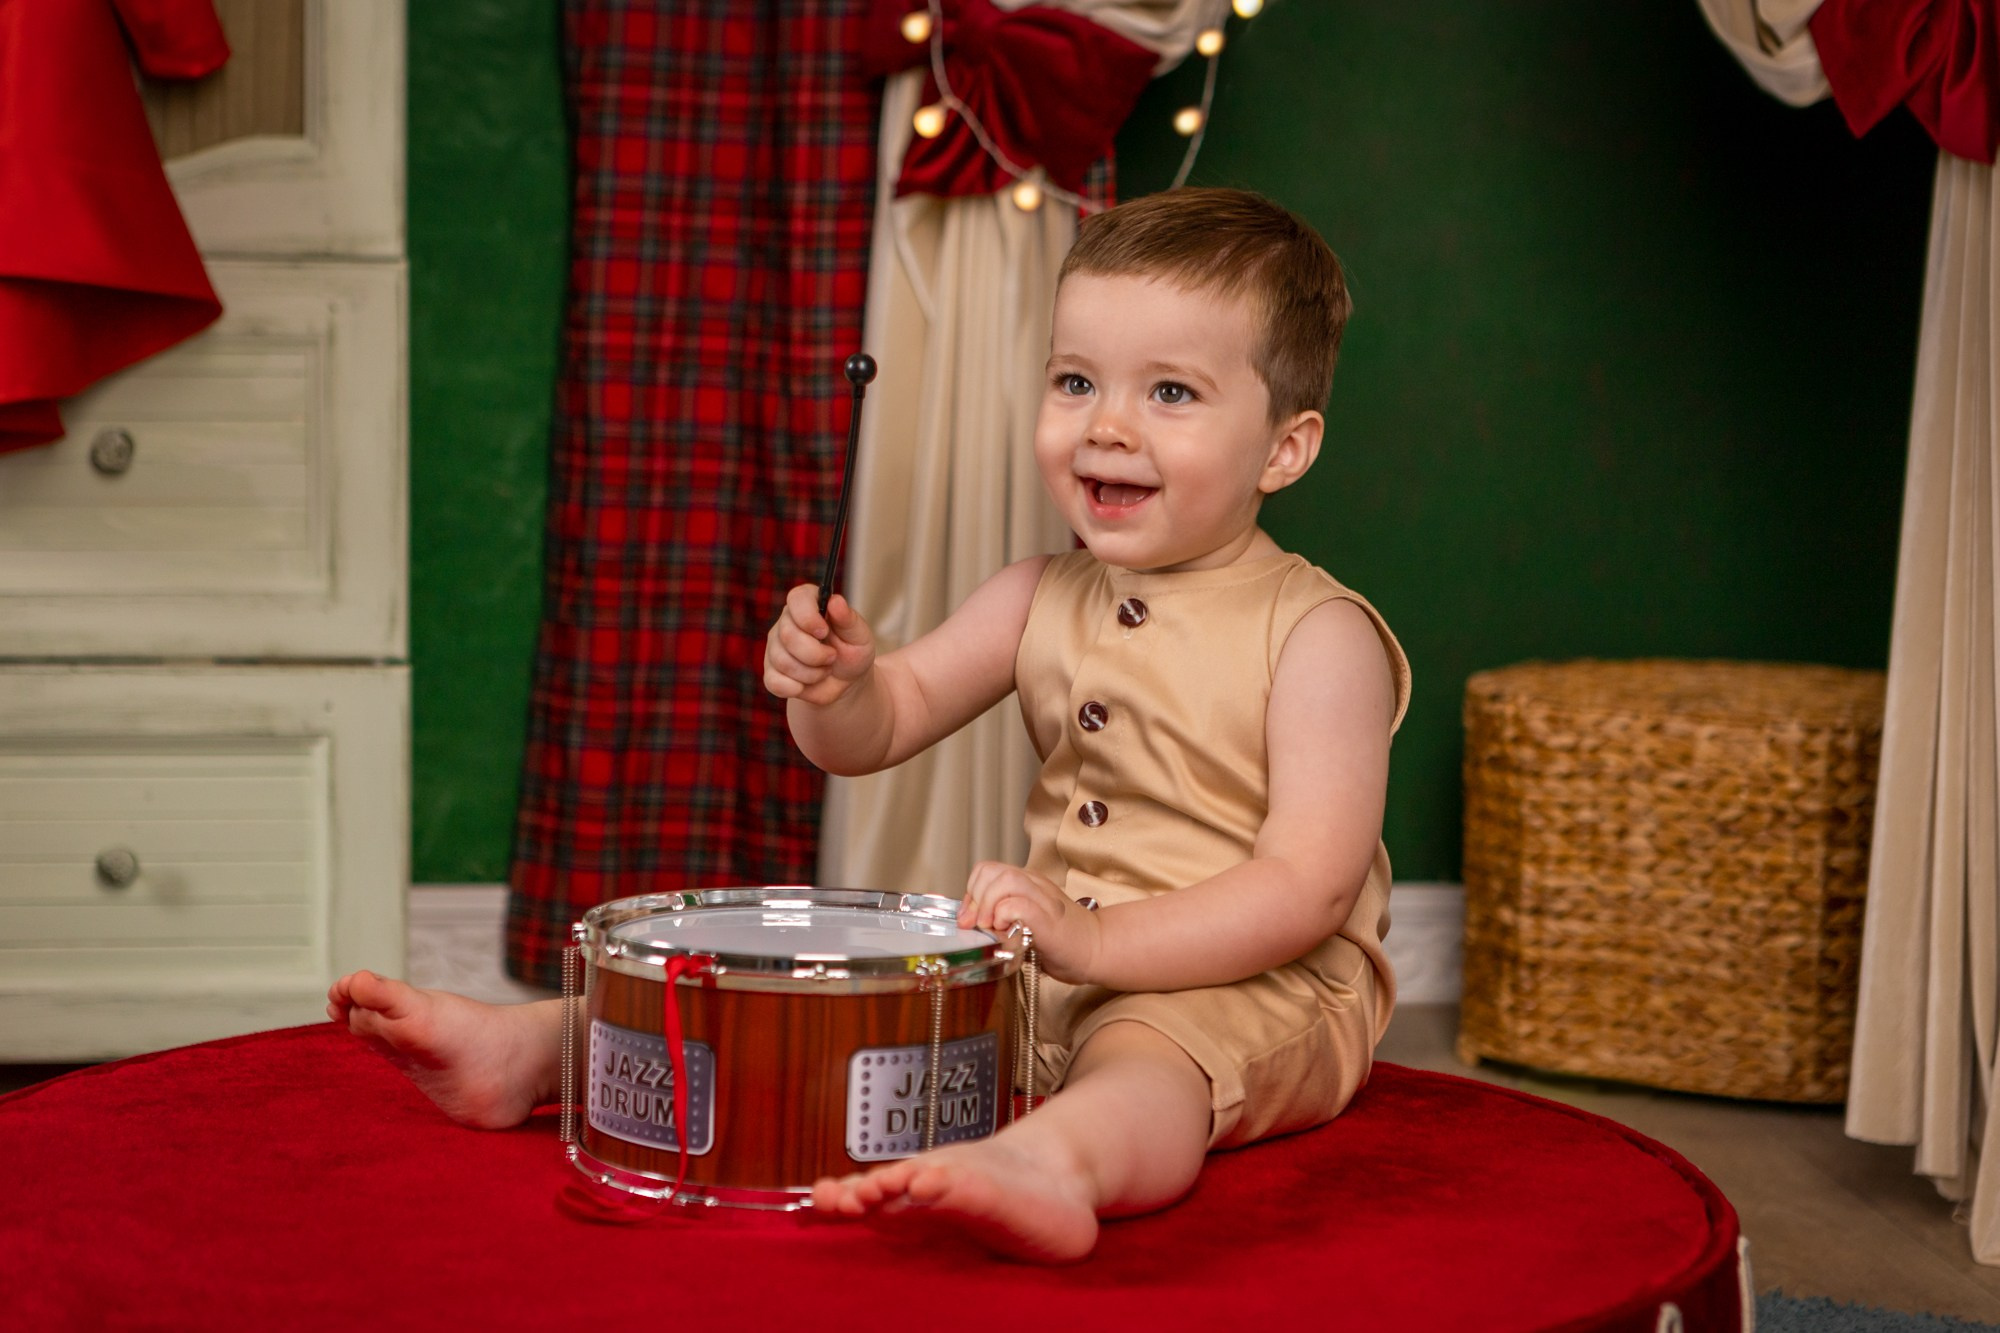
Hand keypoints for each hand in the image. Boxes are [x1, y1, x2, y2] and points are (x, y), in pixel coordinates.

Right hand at [763, 584, 875, 705]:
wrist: (846, 682)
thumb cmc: (852, 652)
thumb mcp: (859, 636)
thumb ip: (848, 619)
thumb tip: (836, 601)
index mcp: (809, 604)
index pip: (797, 598)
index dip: (808, 616)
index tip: (824, 632)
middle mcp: (787, 622)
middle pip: (788, 635)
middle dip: (815, 654)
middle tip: (832, 657)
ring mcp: (775, 647)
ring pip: (782, 661)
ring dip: (811, 673)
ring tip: (824, 670)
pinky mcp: (771, 672)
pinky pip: (775, 682)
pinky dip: (795, 688)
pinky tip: (806, 685)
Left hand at [958, 862, 1101, 984]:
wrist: (1096, 951)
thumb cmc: (1060, 941)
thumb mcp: (1024, 921)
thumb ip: (1000, 914)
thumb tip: (969, 920)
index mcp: (1027, 883)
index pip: (986, 870)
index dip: (971, 892)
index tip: (971, 918)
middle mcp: (1035, 885)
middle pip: (992, 870)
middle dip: (975, 897)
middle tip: (978, 924)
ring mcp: (1044, 900)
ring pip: (1005, 880)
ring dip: (988, 904)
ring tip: (991, 927)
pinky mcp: (1049, 920)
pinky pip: (1019, 905)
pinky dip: (1005, 916)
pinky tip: (1007, 931)